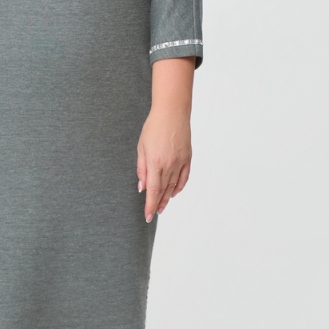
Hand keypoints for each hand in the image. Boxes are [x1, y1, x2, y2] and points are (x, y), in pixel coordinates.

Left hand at [136, 105, 191, 222]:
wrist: (172, 113)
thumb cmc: (154, 127)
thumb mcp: (141, 147)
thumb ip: (142, 168)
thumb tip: (142, 186)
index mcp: (155, 163)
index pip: (153, 190)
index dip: (149, 205)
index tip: (147, 216)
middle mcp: (169, 165)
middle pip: (164, 191)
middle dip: (158, 204)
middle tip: (154, 214)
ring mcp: (180, 162)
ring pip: (174, 186)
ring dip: (168, 198)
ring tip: (162, 206)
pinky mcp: (188, 158)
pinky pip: (184, 177)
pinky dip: (179, 187)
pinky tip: (175, 193)